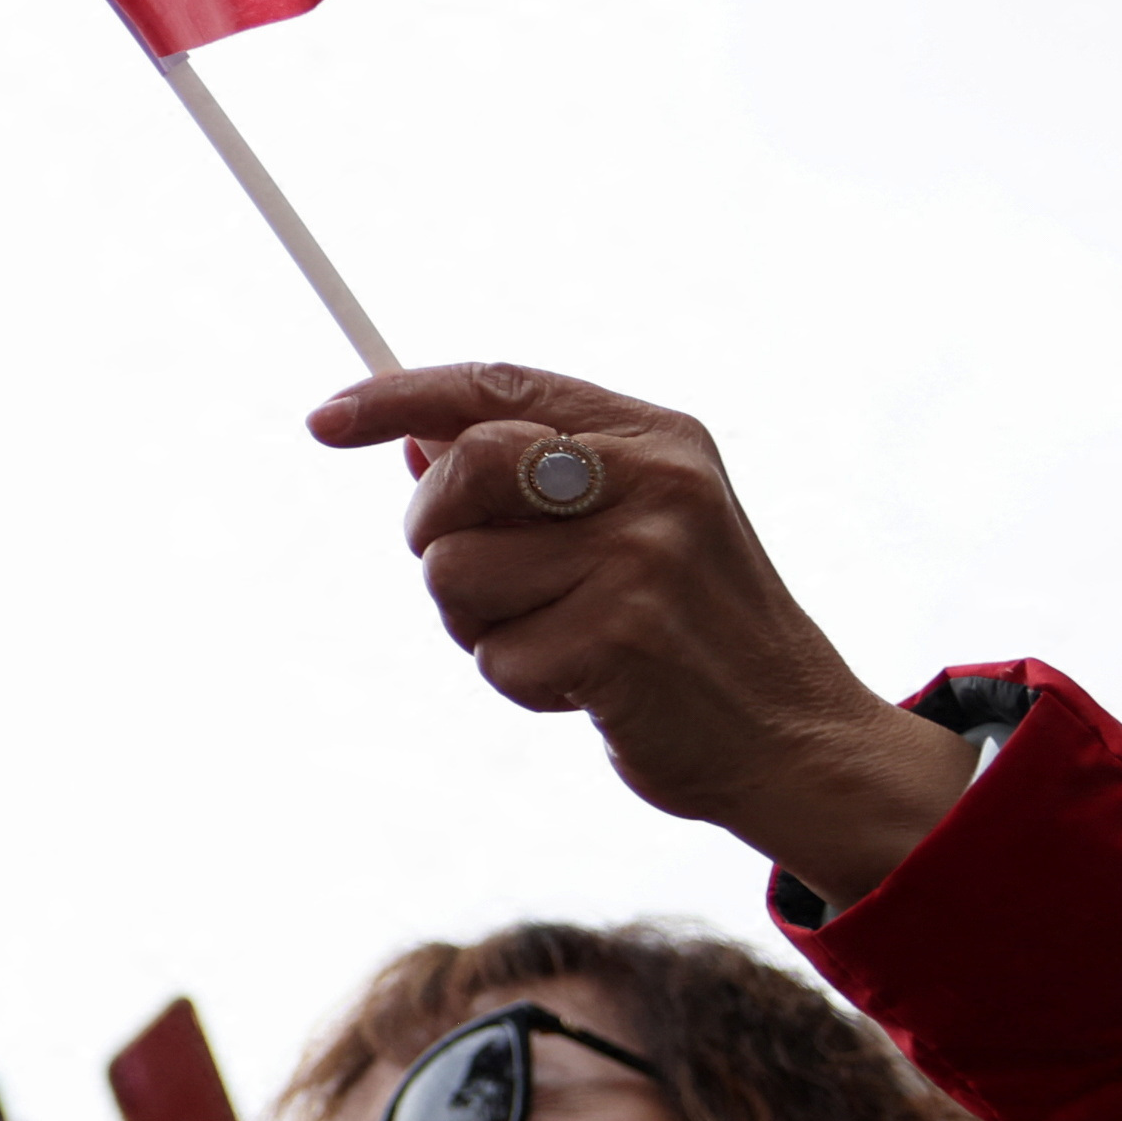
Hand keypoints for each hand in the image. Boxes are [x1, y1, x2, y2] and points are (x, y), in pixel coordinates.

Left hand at [310, 364, 976, 913]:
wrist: (796, 738)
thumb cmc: (693, 631)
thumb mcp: (638, 525)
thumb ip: (533, 476)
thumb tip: (410, 437)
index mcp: (656, 437)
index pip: (500, 382)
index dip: (398, 396)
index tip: (325, 419)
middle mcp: (655, 482)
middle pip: (463, 467)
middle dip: (433, 529)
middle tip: (476, 578)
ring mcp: (641, 559)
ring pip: (455, 571)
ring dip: (481, 624)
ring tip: (559, 640)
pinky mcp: (622, 640)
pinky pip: (494, 657)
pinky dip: (521, 684)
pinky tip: (589, 688)